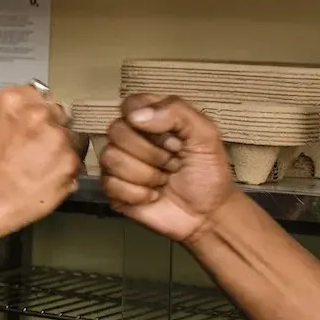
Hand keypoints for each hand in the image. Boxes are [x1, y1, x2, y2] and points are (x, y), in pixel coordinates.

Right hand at [0, 85, 81, 248]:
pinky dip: (63, 169)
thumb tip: (26, 112)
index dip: (36, 111)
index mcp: (14, 100)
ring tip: (37, 167)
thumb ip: (9, 113)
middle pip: (58, 115)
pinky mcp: (72, 162)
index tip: (31, 123)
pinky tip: (44, 178)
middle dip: (50, 129)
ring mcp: (59, 138)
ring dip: (59, 150)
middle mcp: (40, 114)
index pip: (39, 95)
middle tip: (33, 148)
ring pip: (69, 138)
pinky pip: (74, 161)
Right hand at [101, 95, 239, 243]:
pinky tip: (152, 195)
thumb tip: (136, 116)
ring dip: (146, 175)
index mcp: (151, 119)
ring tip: (163, 180)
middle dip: (151, 153)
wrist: (207, 214)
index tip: (174, 139)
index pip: (130, 104)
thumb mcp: (206, 136)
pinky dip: (138, 193)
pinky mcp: (111, 188)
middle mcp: (129, 137)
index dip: (150, 122)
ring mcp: (117, 163)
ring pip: (111, 158)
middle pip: (116, 131)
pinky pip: (110, 183)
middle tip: (172, 163)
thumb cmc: (208, 173)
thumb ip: (177, 112)